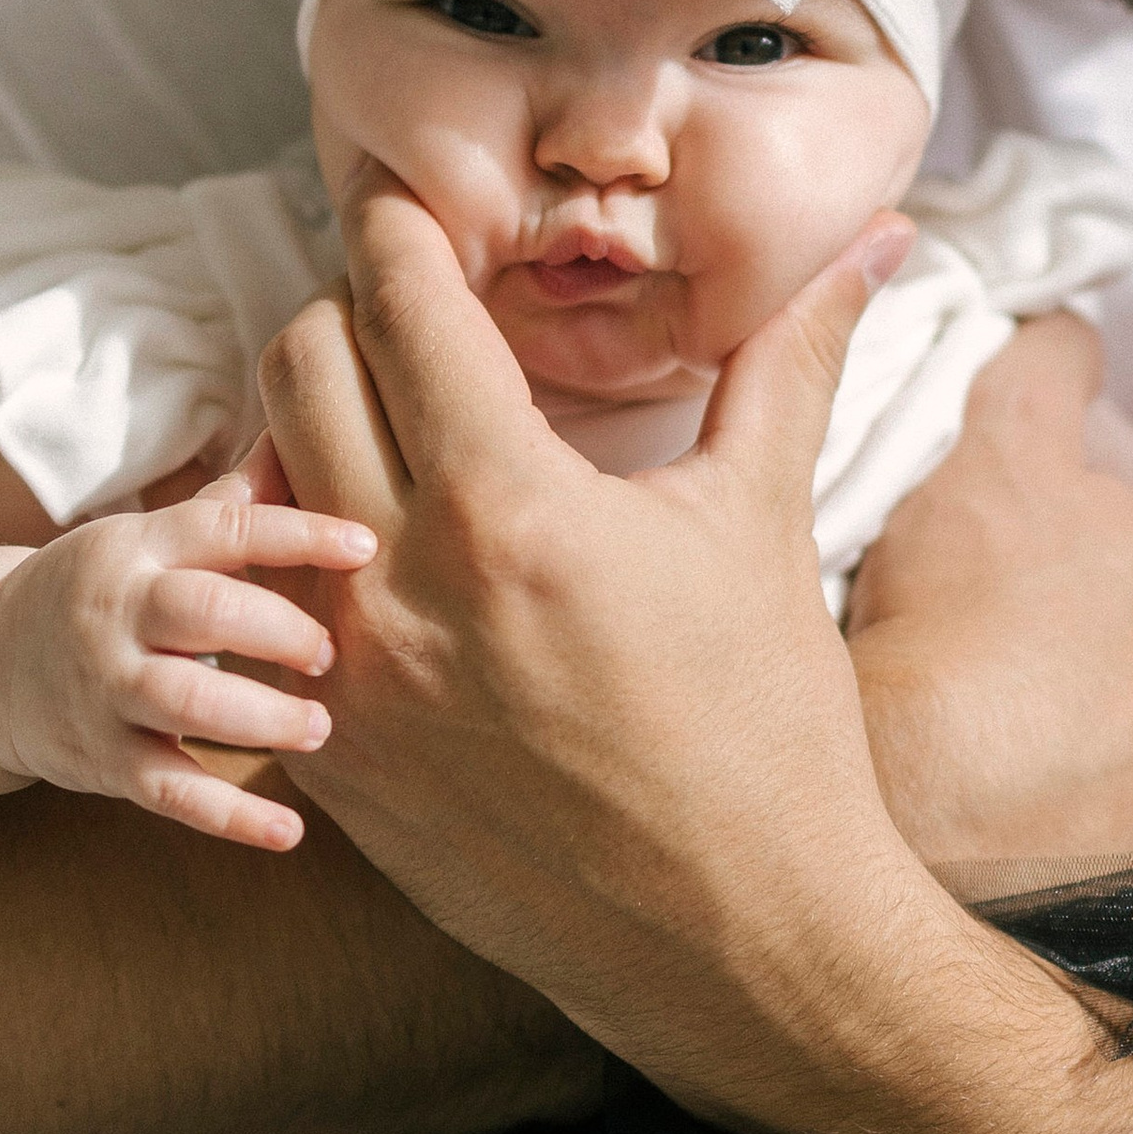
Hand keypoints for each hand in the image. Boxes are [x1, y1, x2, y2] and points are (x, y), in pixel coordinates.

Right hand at [0, 480, 377, 850]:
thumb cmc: (103, 589)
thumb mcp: (150, 537)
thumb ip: (231, 504)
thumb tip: (310, 431)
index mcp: (140, 549)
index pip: (223, 529)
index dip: (296, 534)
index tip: (364, 546)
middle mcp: (119, 615)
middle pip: (202, 612)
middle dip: (275, 629)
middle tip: (330, 652)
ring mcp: (107, 691)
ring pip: (184, 703)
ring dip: (259, 719)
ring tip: (319, 728)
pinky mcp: (104, 761)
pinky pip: (169, 792)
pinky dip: (229, 817)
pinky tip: (289, 833)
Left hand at [253, 166, 916, 1030]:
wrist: (738, 935)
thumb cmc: (767, 726)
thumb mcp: (764, 520)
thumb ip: (794, 356)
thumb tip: (873, 236)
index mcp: (510, 510)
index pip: (401, 304)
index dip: (400, 227)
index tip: (414, 198)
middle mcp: (400, 588)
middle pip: (299, 366)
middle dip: (348, 310)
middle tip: (410, 305)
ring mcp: (348, 680)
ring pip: (260, 483)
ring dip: (311, 424)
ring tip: (392, 417)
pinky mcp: (331, 756)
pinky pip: (267, 607)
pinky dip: (300, 547)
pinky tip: (377, 539)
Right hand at [845, 315, 1132, 865]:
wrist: (925, 840)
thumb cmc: (954, 634)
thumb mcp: (988, 455)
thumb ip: (1045, 369)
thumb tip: (1072, 324)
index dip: (1052, 528)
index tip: (991, 563)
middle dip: (1082, 625)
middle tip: (980, 646)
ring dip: (1095, 719)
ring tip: (997, 733)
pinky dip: (1100, 807)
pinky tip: (1028, 804)